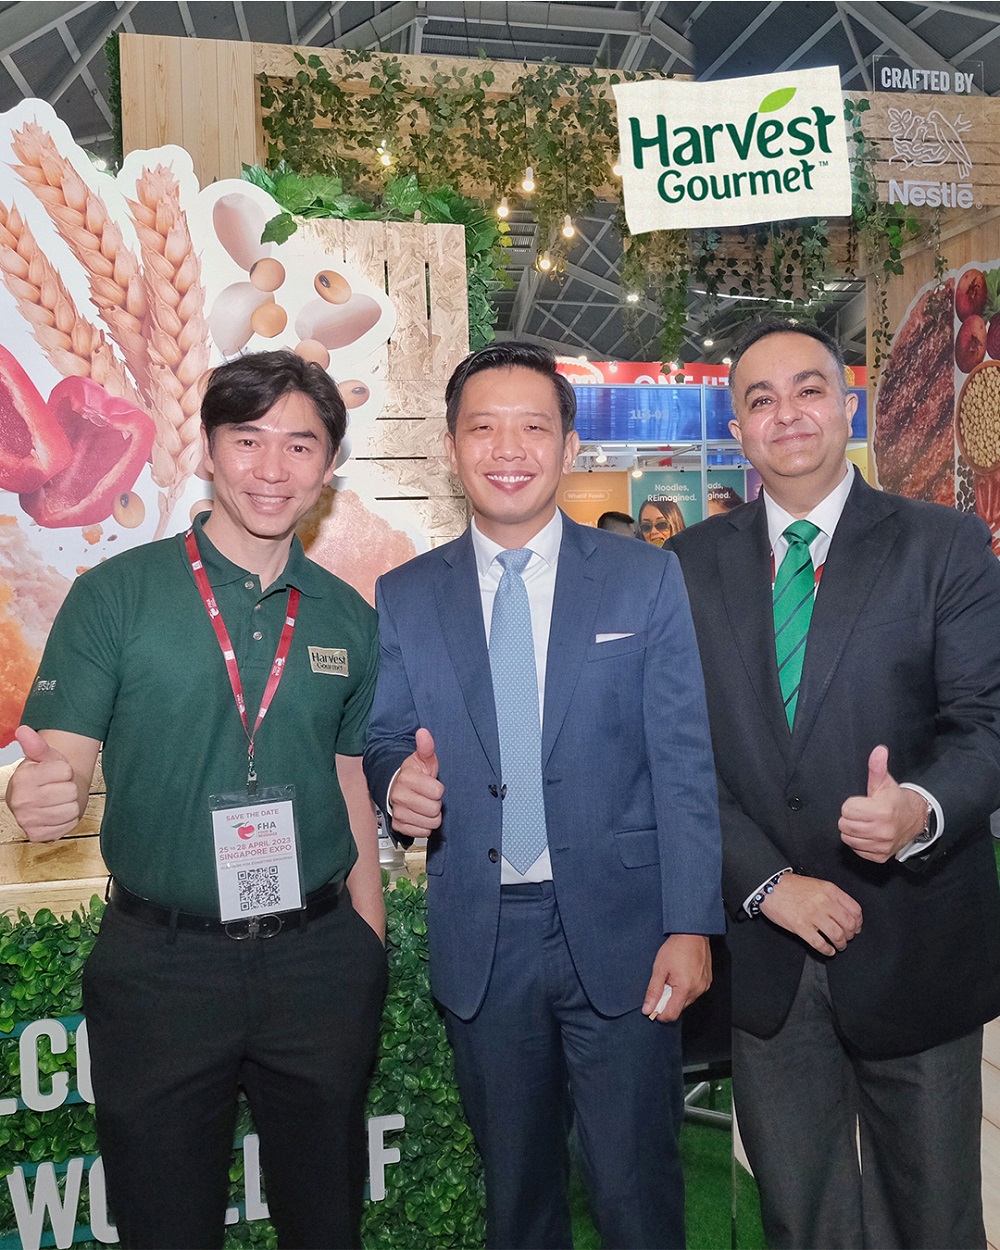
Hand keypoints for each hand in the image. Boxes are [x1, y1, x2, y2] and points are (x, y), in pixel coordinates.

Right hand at [5, 726, 81, 842]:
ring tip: (57, 801)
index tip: (55, 773)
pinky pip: (68, 826)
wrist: (38, 798)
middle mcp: (21, 801)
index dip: (65, 771)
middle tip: (57, 788)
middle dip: (68, 788)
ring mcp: (28, 820)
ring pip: (71, 810)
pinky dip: (67, 820)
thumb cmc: (44, 775)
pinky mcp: (37, 835)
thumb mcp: (43, 756)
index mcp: (22, 778)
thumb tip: (23, 730)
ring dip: (69, 805)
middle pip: (70, 792)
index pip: (65, 771)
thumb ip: (35, 744)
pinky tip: (56, 814)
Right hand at [387, 728, 443, 838]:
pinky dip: (424, 826)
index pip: (437, 791)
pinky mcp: (398, 825)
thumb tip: (423, 733)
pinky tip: (420, 816)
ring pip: (430, 823)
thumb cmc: (415, 775)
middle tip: (429, 797)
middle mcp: (399, 795)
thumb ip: (426, 747)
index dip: (438, 789)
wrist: (397, 788)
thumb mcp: (423, 760)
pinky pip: (422, 833)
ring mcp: (398, 812)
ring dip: (431, 816)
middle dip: (436, 804)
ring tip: (425, 806)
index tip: (432, 784)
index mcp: (407, 778)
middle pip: (434, 809)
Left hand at [642, 933, 711, 1022]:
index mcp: (684, 989)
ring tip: (673, 976)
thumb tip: (647, 1009)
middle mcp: (697, 991)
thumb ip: (653, 991)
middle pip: (679, 1008)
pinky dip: (686, 988)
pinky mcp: (707, 982)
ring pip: (687, 1001)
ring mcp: (704, 987)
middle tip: (663, 983)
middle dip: (668, 1001)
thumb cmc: (676, 948)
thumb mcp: (659, 969)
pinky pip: (694, 992)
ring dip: (677, 994)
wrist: (693, 933)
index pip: (671, 1014)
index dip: (660, 1014)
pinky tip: (682, 974)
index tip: (653, 1006)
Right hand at [759, 872, 861, 954]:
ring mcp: (812, 915)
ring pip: (837, 935)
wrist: (770, 887)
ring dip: (841, 944)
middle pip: (849, 925)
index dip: (858, 923)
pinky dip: (827, 950)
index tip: (856, 928)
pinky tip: (828, 950)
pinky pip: (820, 943)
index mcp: (830, 891)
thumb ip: (833, 897)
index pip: (855, 910)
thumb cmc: (792, 886)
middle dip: (850, 935)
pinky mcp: (800, 927)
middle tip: (847, 938)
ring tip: (838, 946)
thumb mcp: (818, 885)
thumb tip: (846, 914)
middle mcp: (824, 902)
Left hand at [838, 745, 928, 862]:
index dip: (852, 804)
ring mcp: (882, 846)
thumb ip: (877, 766)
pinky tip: (869, 834)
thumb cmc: (895, 799)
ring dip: (853, 830)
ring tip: (866, 823)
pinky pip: (856, 850)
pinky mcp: (881, 856)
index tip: (864, 803)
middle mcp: (883, 831)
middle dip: (851, 817)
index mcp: (882, 811)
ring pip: (848, 838)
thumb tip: (879, 750)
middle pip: (844, 825)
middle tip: (863, 813)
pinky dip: (859, 843)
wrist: (915, 819)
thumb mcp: (884, 782)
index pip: (847, 809)